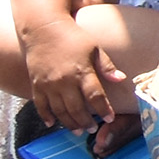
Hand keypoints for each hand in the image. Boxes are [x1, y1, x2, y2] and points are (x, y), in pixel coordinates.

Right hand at [21, 12, 128, 147]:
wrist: (43, 28)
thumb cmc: (72, 37)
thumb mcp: (94, 47)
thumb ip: (106, 66)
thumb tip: (121, 79)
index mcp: (81, 71)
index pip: (95, 96)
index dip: (103, 109)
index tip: (110, 118)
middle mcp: (64, 81)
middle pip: (77, 109)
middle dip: (86, 122)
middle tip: (93, 129)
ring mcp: (48, 84)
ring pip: (59, 112)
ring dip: (69, 124)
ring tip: (78, 131)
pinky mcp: (36, 85)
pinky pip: (40, 106)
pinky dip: (46, 117)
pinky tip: (53, 124)